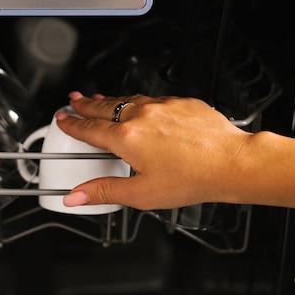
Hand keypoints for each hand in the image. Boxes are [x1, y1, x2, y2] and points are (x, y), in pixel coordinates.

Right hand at [55, 91, 252, 210]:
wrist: (232, 162)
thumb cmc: (193, 178)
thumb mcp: (141, 194)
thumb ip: (104, 191)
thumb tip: (76, 196)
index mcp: (127, 138)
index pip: (90, 129)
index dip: (72, 124)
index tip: (63, 119)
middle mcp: (141, 116)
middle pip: (104, 107)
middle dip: (86, 104)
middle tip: (74, 100)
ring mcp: (162, 105)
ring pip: (128, 99)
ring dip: (110, 100)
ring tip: (99, 99)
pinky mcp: (180, 102)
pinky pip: (152, 98)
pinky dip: (138, 101)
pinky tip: (140, 106)